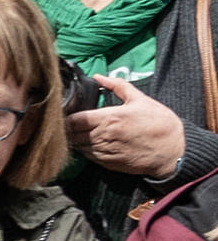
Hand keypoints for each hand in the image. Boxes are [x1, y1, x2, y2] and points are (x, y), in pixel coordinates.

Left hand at [69, 74, 189, 180]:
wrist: (173, 149)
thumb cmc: (159, 123)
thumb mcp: (140, 99)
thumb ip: (117, 85)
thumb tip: (98, 76)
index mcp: (110, 118)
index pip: (74, 120)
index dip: (67, 117)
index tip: (67, 113)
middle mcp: (103, 136)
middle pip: (72, 134)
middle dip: (69, 128)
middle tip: (71, 123)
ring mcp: (104, 151)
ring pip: (77, 146)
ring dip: (76, 139)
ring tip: (81, 132)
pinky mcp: (107, 164)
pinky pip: (87, 156)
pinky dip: (85, 149)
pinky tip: (92, 142)